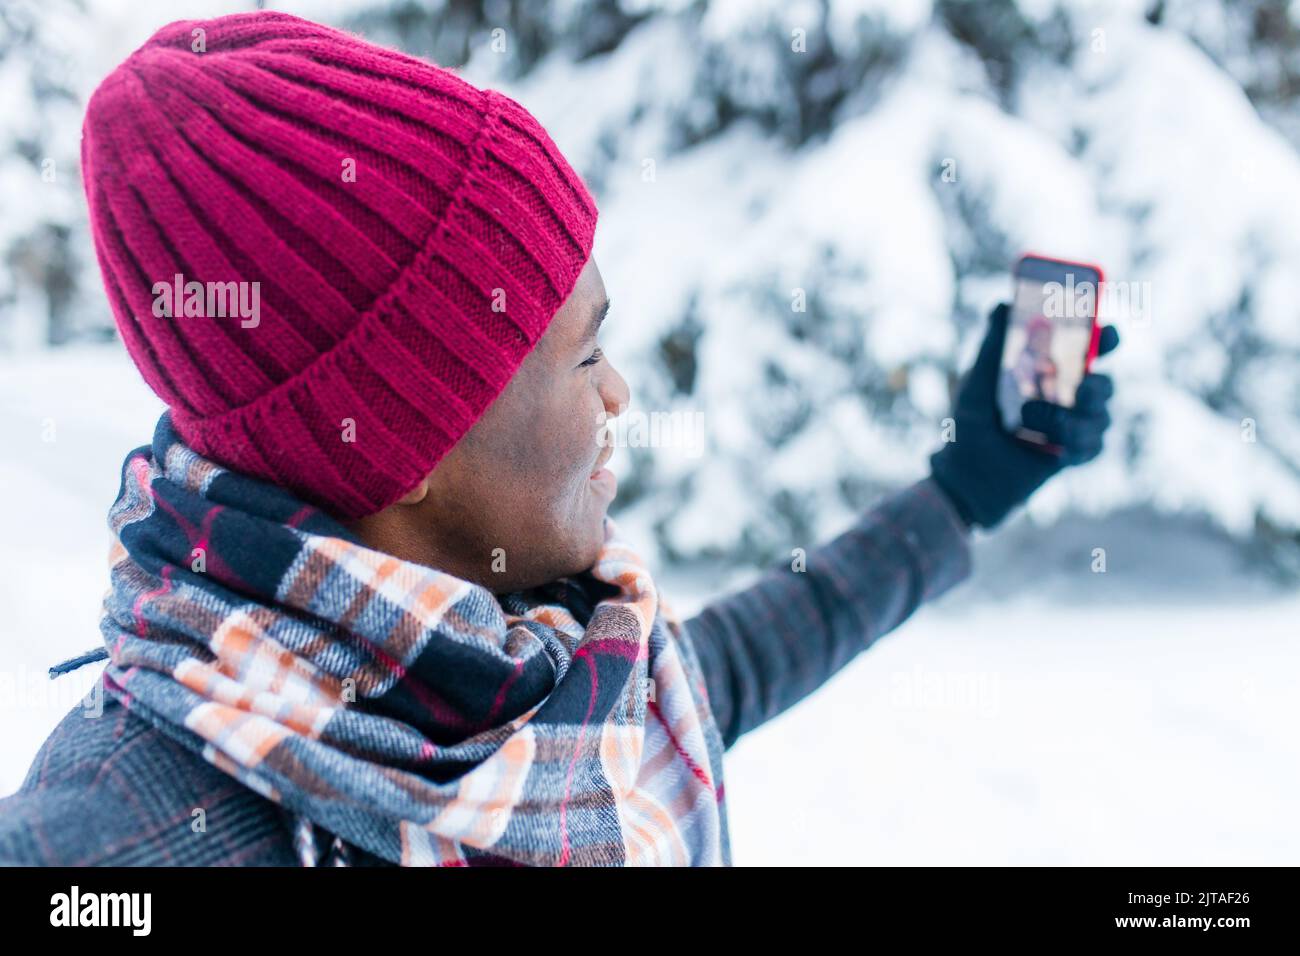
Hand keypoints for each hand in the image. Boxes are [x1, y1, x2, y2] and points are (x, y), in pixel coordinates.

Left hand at [928, 303, 1119, 529]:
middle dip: (1098, 384)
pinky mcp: (1075, 454)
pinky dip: (1074, 443)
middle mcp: (1070, 396)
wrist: (965, 473)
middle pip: (1106, 384)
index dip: (1107, 338)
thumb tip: (1001, 304)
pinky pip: (1093, 446)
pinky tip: (1051, 446)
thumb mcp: (978, 379)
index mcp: (1052, 371)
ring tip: (1029, 418)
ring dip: (1067, 417)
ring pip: (1101, 416)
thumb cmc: (971, 423)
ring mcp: (1076, 426)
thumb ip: (993, 344)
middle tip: (1081, 386)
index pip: (1091, 349)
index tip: (1108, 331)